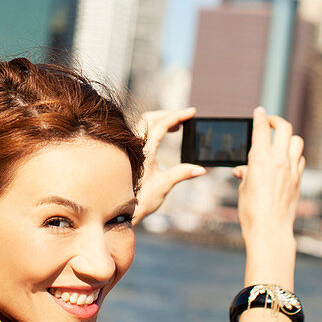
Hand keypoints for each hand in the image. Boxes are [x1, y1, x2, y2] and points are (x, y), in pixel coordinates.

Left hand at [133, 107, 205, 223]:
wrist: (120, 210)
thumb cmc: (140, 200)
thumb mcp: (164, 186)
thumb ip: (182, 174)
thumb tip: (201, 169)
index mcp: (145, 151)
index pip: (162, 125)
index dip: (178, 115)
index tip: (192, 112)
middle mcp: (136, 146)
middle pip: (151, 118)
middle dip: (168, 114)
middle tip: (185, 118)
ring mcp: (131, 148)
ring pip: (144, 124)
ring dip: (161, 120)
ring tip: (177, 127)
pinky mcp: (130, 152)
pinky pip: (141, 132)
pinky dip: (155, 128)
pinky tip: (164, 136)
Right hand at [233, 107, 303, 276]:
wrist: (270, 229)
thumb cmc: (251, 211)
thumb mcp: (243, 188)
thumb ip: (246, 173)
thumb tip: (244, 171)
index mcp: (259, 158)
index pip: (261, 127)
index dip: (260, 116)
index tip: (259, 111)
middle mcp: (278, 159)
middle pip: (284, 127)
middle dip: (276, 121)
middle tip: (270, 122)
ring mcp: (292, 169)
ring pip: (296, 140)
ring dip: (288, 137)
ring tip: (280, 141)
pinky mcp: (299, 179)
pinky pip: (300, 158)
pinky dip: (293, 155)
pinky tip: (286, 160)